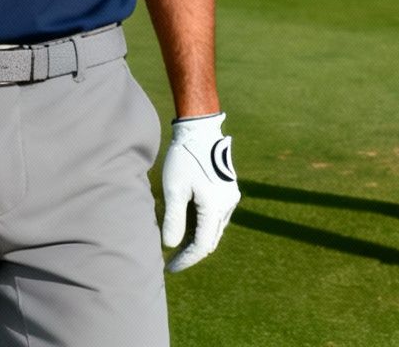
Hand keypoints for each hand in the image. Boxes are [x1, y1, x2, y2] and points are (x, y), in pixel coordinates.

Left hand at [160, 112, 239, 271]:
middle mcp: (227, 205)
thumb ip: (173, 219)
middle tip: (171, 259)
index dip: (186, 260)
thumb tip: (170, 245)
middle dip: (191, 252)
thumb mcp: (174, 189)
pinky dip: (202, 225)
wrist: (200, 130)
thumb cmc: (184, 158)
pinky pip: (216, 216)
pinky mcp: (227, 190)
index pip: (202, 246)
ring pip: (214, 228)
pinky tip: (186, 224)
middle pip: (211, 239)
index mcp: (215, 208)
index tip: (169, 268)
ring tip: (175, 243)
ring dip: (197, 238)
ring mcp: (230, 197)